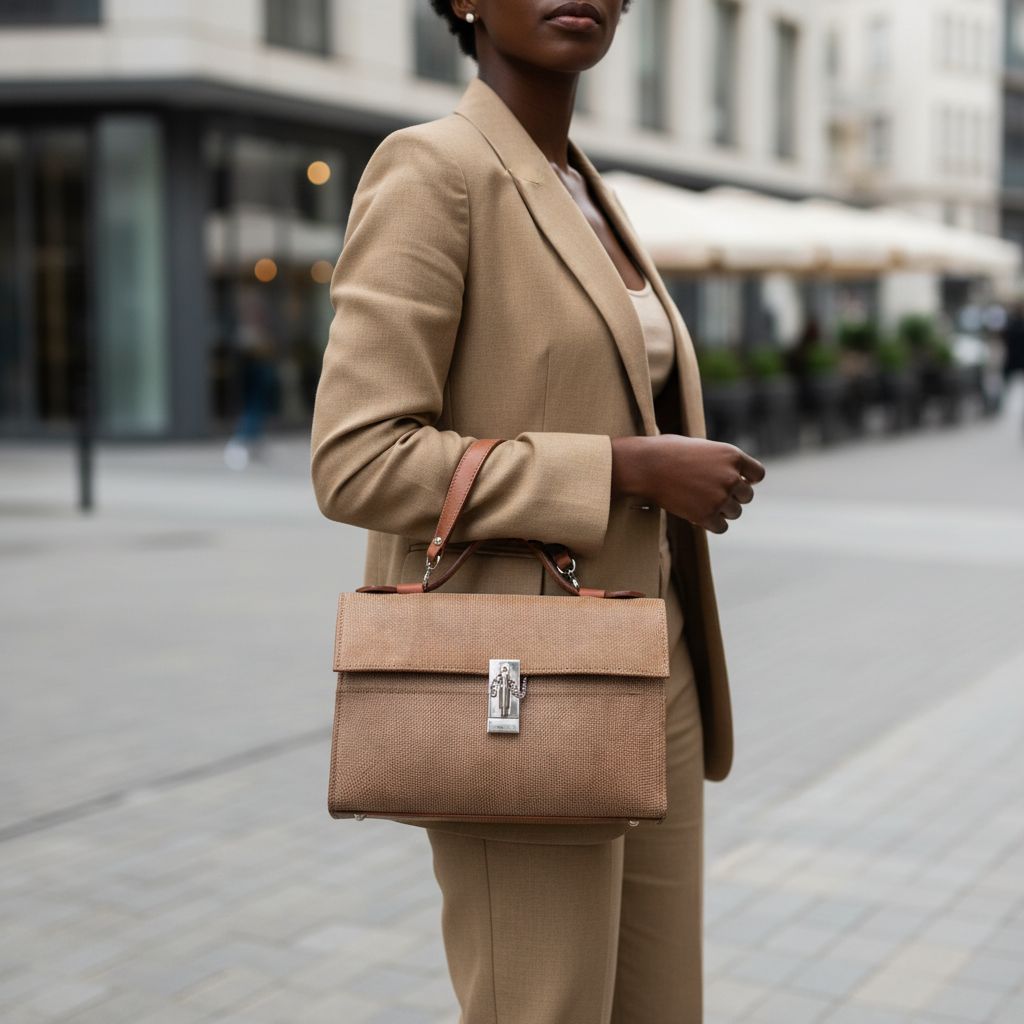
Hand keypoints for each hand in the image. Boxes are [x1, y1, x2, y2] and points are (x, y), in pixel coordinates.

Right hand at [611, 435, 764, 533]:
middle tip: (710, 493)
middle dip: (732, 496)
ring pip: (735, 512)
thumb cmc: (667, 452)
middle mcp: (731, 477)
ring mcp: (720, 497)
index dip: (748, 479)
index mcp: (732, 455)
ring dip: (721, 510)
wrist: (645, 466)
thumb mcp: (701, 448)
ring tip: (699, 502)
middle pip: (747, 496)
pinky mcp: (706, 515)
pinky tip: (696, 514)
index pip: (757, 474)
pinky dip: (711, 524)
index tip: (736, 482)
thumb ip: (720, 462)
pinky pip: (721, 527)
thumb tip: (733, 476)